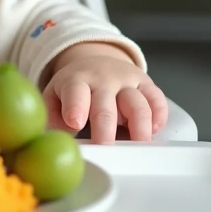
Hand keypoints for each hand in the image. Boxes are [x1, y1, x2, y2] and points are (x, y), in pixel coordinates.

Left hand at [41, 42, 167, 143]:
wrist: (97, 63)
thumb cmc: (74, 87)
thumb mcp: (55, 95)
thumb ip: (52, 116)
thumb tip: (56, 139)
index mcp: (76, 80)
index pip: (75, 91)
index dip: (76, 106)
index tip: (74, 122)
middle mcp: (103, 79)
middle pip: (106, 106)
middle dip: (105, 128)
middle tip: (104, 148)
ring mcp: (127, 82)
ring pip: (137, 103)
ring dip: (138, 126)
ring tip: (136, 144)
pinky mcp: (147, 85)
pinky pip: (157, 100)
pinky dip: (158, 117)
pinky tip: (153, 130)